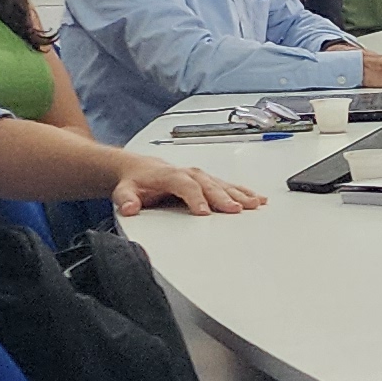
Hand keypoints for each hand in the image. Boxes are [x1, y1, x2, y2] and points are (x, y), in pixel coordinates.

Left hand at [112, 157, 266, 216]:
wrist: (139, 168)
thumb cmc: (136, 181)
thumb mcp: (124, 191)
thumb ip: (126, 200)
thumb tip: (130, 208)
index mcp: (170, 175)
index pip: (185, 186)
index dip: (195, 198)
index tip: (204, 212)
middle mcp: (189, 173)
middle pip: (209, 185)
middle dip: (224, 197)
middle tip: (236, 210)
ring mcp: (200, 176)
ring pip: (222, 184)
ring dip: (239, 194)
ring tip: (254, 204)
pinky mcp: (208, 181)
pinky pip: (228, 185)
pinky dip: (243, 191)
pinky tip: (257, 199)